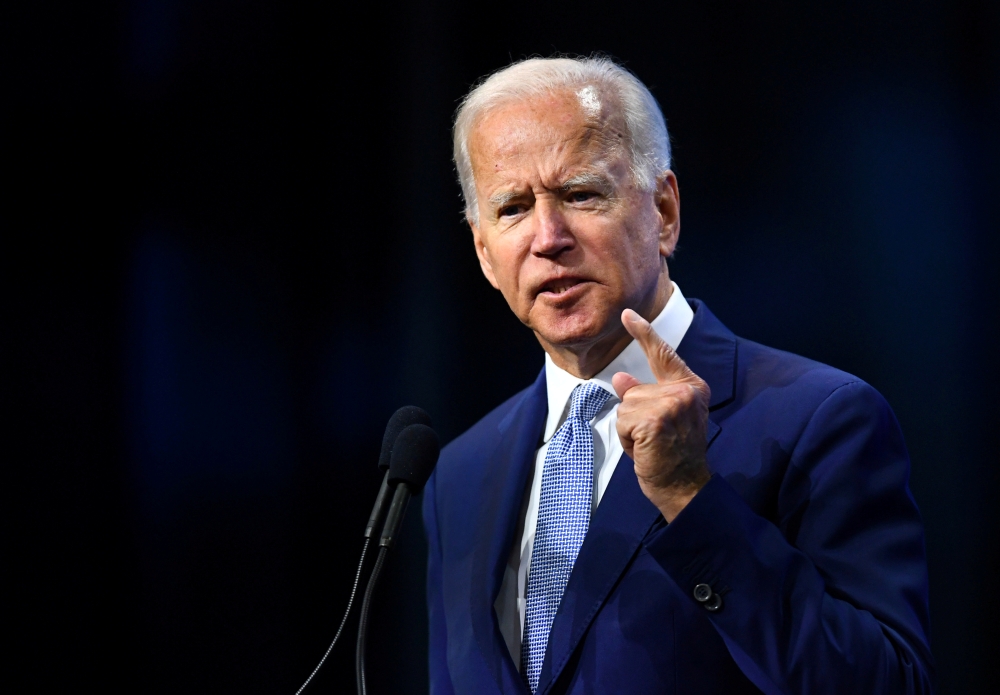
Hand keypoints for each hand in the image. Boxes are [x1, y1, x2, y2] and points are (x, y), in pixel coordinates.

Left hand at [612, 309, 711, 521]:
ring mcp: (671, 404)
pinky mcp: (655, 419)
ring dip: (631, 430)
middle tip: (656, 440)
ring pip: (626, 407)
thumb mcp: (660, 419)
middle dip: (635, 417)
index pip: (662, 354)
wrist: (685, 487)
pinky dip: (628, 440)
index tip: (627, 314)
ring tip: (651, 446)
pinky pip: (623, 422)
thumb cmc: (672, 455)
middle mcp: (685, 391)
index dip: (643, 333)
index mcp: (691, 387)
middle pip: (634, 391)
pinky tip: (646, 451)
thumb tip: (621, 378)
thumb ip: (644, 395)